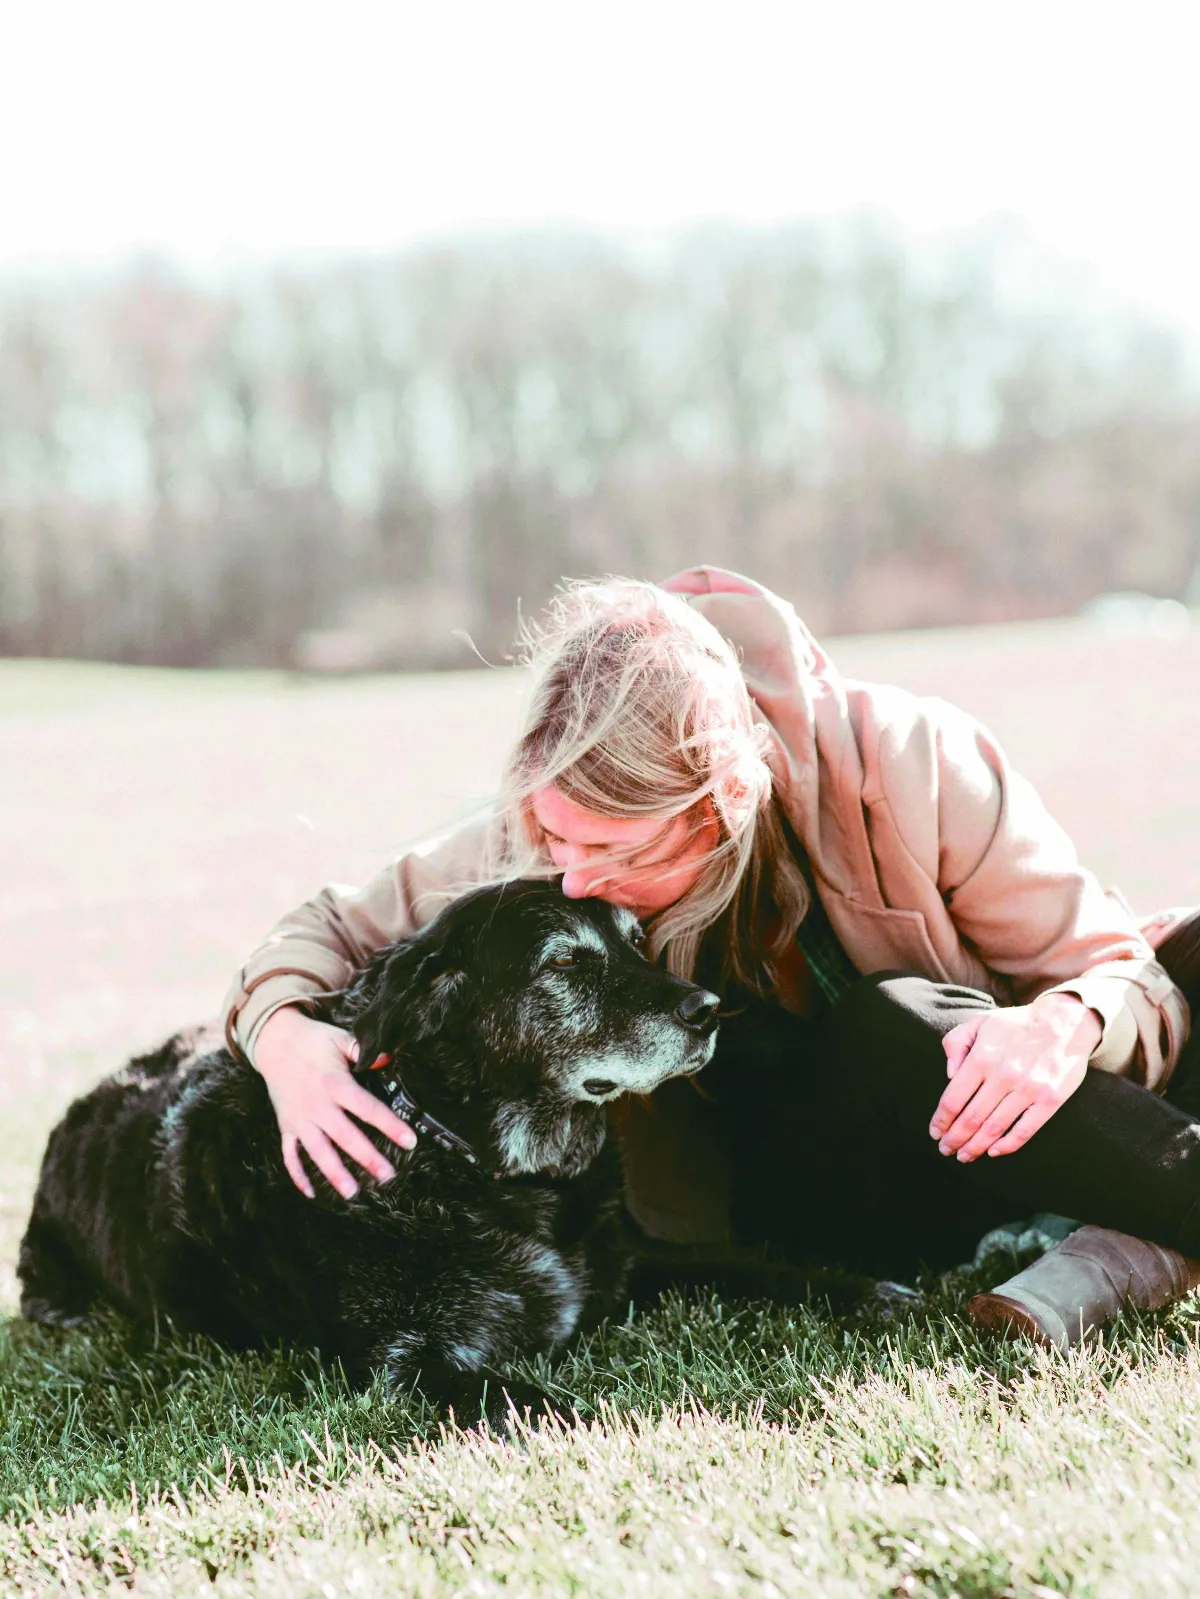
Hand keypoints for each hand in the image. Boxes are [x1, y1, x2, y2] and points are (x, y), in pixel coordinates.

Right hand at [254, 1006, 415, 1199]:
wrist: (273, 1041)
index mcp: (334, 1083)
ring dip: (334, 1173)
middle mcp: (316, 1105)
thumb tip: (389, 1058)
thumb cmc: (313, 1040)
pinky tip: (311, 1193)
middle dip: (367, 1157)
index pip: (367, 1108)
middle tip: (388, 1175)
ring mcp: (299, 1118)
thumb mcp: (340, 1039)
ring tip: (352, 1192)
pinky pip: (289, 1155)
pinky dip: (297, 1175)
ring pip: (317, 1151)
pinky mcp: (286, 1126)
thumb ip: (364, 1051)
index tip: (410, 1141)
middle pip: (344, 1136)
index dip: (390, 1125)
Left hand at [928, 994, 1102, 1162]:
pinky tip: (993, 1152)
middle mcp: (1003, 1075)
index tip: (935, 1132)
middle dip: (954, 1138)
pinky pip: (1025, 1131)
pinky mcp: (1050, 1100)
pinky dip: (1007, 1145)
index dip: (941, 1120)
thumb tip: (949, 1075)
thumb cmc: (1015, 1024)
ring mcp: (1028, 1089)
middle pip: (971, 1118)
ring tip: (964, 1156)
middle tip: (946, 1150)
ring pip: (994, 1128)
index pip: (953, 1099)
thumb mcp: (979, 1022)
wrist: (1065, 1022)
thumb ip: (955, 1044)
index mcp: (982, 1057)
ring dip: (975, 1146)